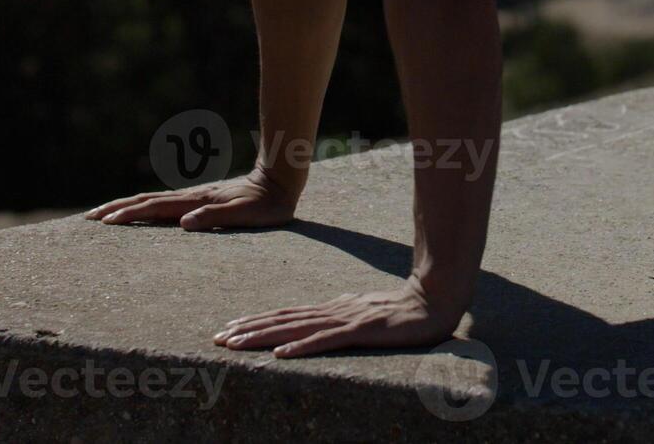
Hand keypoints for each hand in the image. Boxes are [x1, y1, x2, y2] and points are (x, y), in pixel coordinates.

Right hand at [85, 166, 299, 230]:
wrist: (278, 181)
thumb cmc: (265, 205)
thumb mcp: (245, 215)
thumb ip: (216, 217)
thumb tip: (184, 223)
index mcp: (196, 202)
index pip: (155, 208)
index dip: (129, 215)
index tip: (105, 222)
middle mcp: (190, 198)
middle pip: (145, 201)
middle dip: (116, 209)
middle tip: (89, 218)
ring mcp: (193, 197)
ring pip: (152, 200)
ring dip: (126, 206)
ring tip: (103, 214)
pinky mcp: (198, 200)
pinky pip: (163, 203)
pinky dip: (144, 207)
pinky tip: (139, 212)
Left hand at [213, 276, 463, 357]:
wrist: (436, 299)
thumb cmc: (403, 309)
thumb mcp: (365, 314)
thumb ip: (341, 320)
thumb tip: (317, 326)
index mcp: (332, 309)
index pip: (286, 315)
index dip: (256, 321)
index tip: (229, 328)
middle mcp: (333, 311)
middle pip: (282, 321)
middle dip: (248, 329)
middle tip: (218, 338)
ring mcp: (346, 320)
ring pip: (296, 329)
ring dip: (263, 337)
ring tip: (236, 344)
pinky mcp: (362, 331)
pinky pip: (326, 341)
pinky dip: (301, 348)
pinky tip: (281, 355)